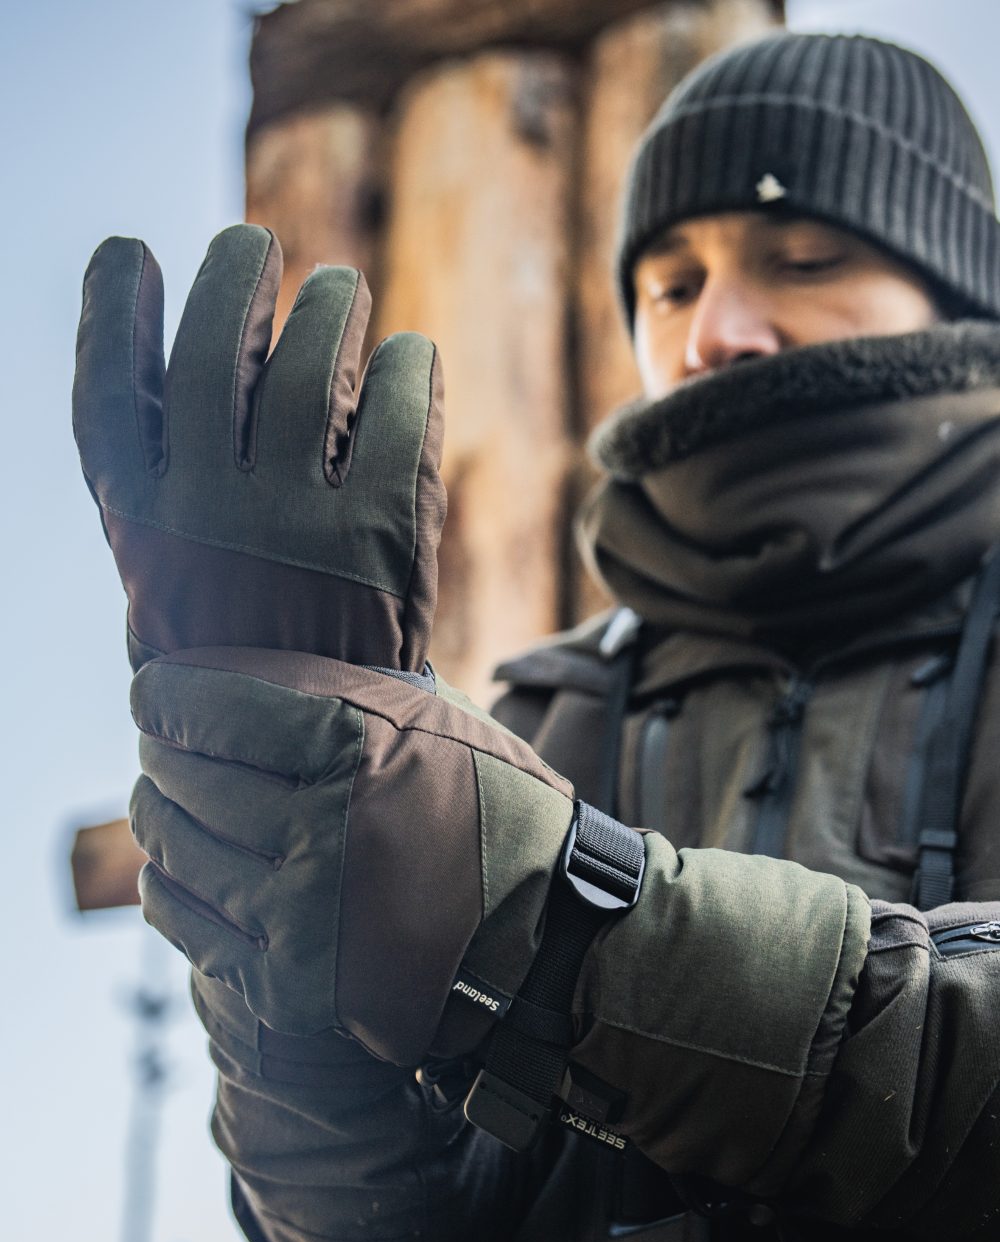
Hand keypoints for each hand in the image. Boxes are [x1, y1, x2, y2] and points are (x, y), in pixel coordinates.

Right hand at [73, 225, 444, 671]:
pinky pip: (398, 408)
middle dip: (232, 275)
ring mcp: (298, 522)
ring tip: (337, 290)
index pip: (109, 392)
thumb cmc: (243, 642)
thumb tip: (194, 332)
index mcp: (142, 525)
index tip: (127, 252)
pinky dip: (407, 367)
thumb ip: (166, 470)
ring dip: (327, 303)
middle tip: (253, 243)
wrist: (323, 739)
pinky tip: (407, 357)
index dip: (111, 310)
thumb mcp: (172, 569)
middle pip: (214, 352)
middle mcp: (208, 513)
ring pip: (310, 362)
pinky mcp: (386, 532)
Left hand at [129, 647, 576, 1062]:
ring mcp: (299, 918)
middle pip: (182, 773)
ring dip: (158, 812)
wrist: (543, 934)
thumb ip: (335, 685)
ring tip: (165, 797)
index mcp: (357, 749)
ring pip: (173, 845)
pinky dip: (169, 883)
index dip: (165, 692)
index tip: (153, 689)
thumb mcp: (432, 717)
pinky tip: (177, 864)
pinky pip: (184, 920)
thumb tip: (225, 667)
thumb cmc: (487, 803)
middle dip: (161, 749)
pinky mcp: (288, 988)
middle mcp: (319, 832)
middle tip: (162, 742)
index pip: (209, 704)